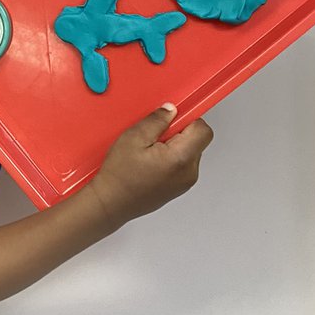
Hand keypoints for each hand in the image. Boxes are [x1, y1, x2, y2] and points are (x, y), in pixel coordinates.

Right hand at [89, 104, 212, 228]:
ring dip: (174, 146)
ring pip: (189, 152)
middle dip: (178, 133)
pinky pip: (182, 165)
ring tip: (149, 152)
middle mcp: (189, 172)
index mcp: (181, 158)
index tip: (171, 120)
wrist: (112, 203)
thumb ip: (157, 120)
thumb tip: (171, 110)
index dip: (188, 120)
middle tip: (154, 138)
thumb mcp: (134, 137)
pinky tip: (150, 163)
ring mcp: (185, 182)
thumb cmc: (120, 175)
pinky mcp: (179, 188)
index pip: (203, 130)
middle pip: (197, 141)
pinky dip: (170, 159)